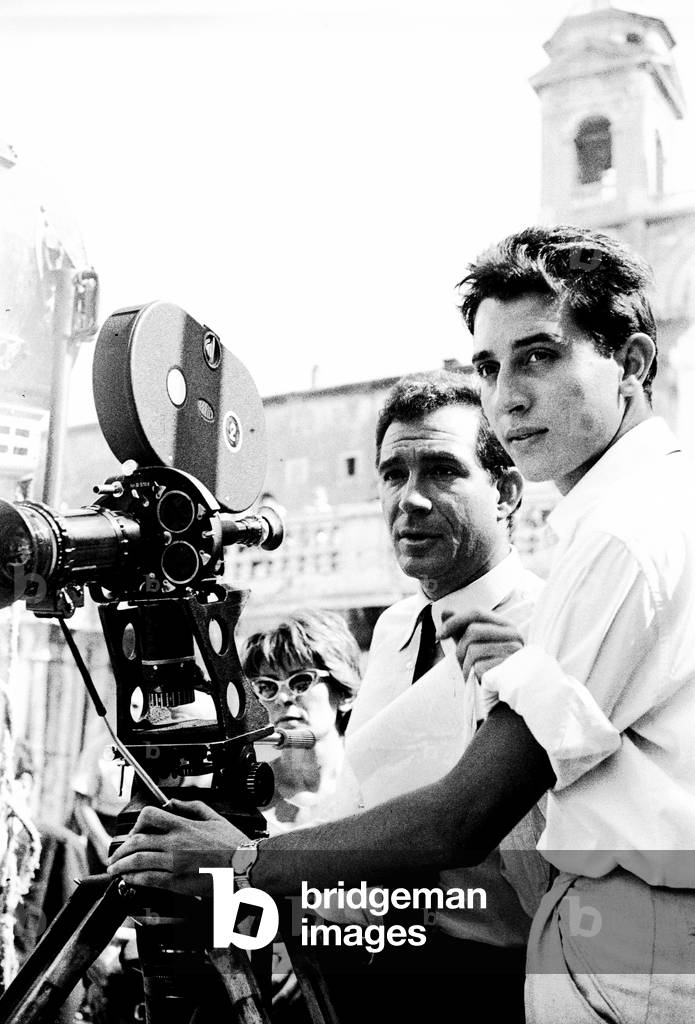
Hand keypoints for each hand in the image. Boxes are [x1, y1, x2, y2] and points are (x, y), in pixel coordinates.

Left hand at [106, 798, 250, 896]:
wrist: (244, 867)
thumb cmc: (233, 844)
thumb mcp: (214, 817)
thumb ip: (191, 806)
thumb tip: (173, 803)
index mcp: (184, 826)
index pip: (150, 816)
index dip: (137, 823)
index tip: (134, 831)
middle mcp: (175, 844)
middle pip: (137, 841)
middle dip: (121, 848)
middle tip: (116, 854)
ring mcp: (174, 863)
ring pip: (138, 861)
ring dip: (121, 865)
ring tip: (115, 868)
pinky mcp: (176, 882)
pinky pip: (147, 879)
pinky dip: (133, 879)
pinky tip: (129, 879)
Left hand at [438, 608, 522, 680]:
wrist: (503, 698)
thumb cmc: (488, 669)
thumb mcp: (473, 646)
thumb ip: (461, 628)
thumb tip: (445, 611)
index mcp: (507, 626)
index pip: (476, 612)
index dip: (454, 621)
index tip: (439, 634)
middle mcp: (514, 636)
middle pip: (472, 630)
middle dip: (460, 647)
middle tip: (462, 662)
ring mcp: (512, 653)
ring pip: (472, 648)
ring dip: (465, 664)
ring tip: (473, 673)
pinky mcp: (507, 669)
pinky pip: (477, 666)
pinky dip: (471, 674)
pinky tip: (478, 681)